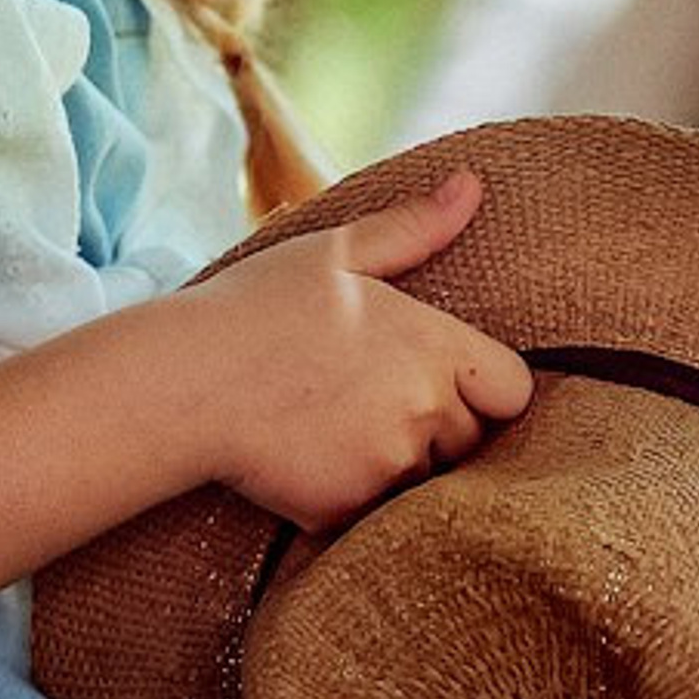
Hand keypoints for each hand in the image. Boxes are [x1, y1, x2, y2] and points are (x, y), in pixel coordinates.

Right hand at [188, 171, 531, 530]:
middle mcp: (423, 412)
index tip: (446, 377)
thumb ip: (414, 227)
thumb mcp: (335, 252)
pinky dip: (355, 495)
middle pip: (472, 440)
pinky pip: (375, 513)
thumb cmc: (257, 307)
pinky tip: (314, 458)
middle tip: (375, 399)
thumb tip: (472, 185)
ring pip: (425, 480)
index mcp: (432, 346)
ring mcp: (387, 467)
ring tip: (342, 428)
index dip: (487, 386)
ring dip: (400, 463)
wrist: (185, 382)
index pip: (513, 389)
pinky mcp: (347, 511)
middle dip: (440, 426)